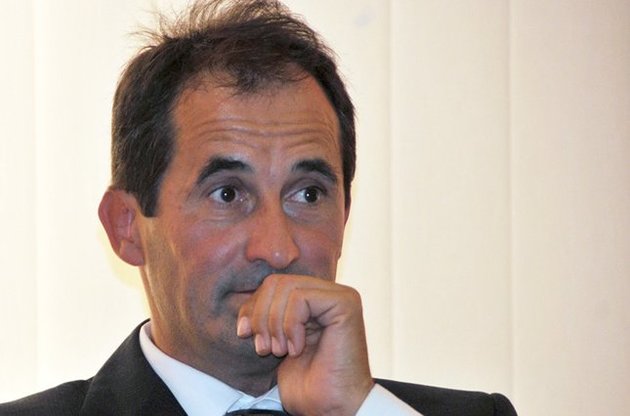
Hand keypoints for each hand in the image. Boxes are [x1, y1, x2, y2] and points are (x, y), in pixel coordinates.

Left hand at [237, 274, 373, 415]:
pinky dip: (290, 325)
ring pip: (287, 287)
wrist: (330, 407)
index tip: (245, 334)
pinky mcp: (345, 303)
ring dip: (274, 324)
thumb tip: (244, 300)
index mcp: (313, 299)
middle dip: (260, 315)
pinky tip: (297, 349)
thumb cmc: (307, 382)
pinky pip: (301, 298)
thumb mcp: (275, 341)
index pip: (273, 284)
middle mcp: (328, 293)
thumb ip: (266, 315)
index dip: (252, 307)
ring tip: (280, 351)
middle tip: (264, 347)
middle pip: (277, 282)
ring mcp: (340, 296)